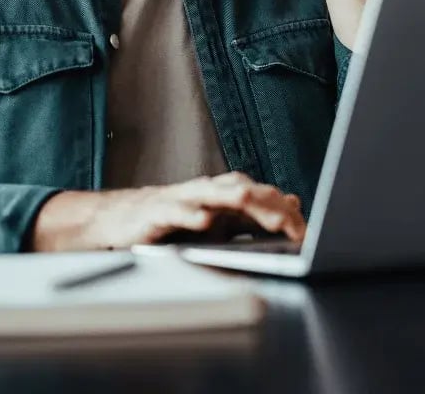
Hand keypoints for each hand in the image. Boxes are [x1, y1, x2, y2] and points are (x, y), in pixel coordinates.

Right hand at [31, 172, 305, 251]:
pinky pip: (175, 212)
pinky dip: (190, 215)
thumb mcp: (217, 221)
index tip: (305, 234)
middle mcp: (205, 191)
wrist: (118, 221)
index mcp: (222, 193)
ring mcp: (181, 200)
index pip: (261, 195)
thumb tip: (293, 203)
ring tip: (258, 209)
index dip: (285, 212)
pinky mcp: (156, 213)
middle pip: (243, 190)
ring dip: (237, 200)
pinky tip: (204, 222)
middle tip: (292, 227)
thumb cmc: (171, 221)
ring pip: (213, 194)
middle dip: (269, 207)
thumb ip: (253, 214)